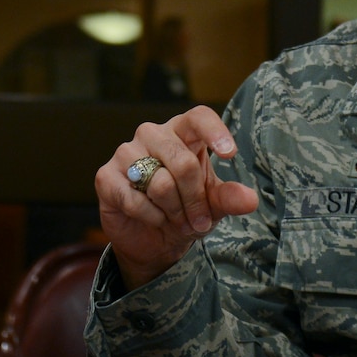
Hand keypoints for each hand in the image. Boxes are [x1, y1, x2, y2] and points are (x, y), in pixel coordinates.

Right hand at [94, 106, 257, 291]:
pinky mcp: (106, 176)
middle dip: (195, 200)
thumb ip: (229, 198)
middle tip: (198, 222)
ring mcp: (126, 153)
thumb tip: (250, 200)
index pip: (198, 117)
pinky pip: (135, 200)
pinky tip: (153, 219)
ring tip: (175, 220)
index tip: (230, 154)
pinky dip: (152, 217)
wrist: (152, 239)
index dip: (214, 131)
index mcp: (182, 133)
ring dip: (174, 211)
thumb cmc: (186, 211)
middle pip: (182, 162)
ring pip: (160, 183)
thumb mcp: (213, 205)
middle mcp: (152, 135)